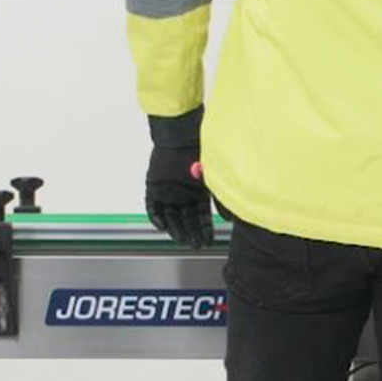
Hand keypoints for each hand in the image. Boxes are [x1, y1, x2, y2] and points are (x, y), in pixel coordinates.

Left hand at [144, 108, 212, 247]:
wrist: (180, 135)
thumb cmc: (199, 151)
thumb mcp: (212, 178)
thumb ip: (220, 198)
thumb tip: (229, 218)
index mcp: (197, 192)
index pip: (201, 217)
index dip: (205, 230)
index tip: (207, 242)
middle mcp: (183, 194)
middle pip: (186, 219)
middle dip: (191, 233)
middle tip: (194, 245)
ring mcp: (167, 191)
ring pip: (171, 216)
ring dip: (175, 228)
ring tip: (181, 240)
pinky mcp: (153, 187)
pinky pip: (152, 206)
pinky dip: (156, 217)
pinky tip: (162, 226)